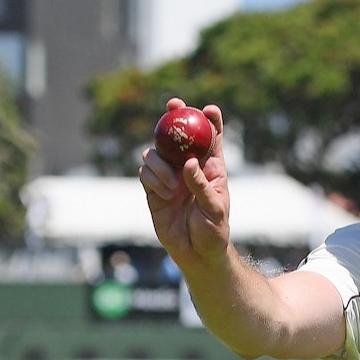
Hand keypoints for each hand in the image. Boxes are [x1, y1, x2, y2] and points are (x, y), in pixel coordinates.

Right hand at [138, 97, 230, 270]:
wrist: (196, 253)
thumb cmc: (214, 231)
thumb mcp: (214, 208)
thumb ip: (201, 185)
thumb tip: (188, 162)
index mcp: (211, 169)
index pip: (211, 139)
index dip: (210, 121)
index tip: (209, 110)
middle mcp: (188, 168)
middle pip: (179, 136)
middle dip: (175, 117)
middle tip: (173, 105)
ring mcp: (169, 177)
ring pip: (156, 153)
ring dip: (161, 165)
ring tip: (172, 187)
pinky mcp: (153, 189)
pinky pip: (145, 172)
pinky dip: (152, 178)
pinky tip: (163, 194)